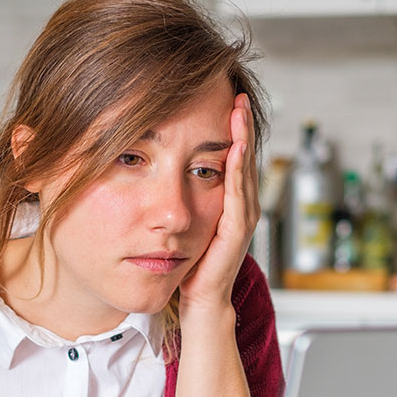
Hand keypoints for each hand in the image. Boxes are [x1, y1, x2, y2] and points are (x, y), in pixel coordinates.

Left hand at [179, 93, 259, 311]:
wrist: (199, 302)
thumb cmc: (189, 265)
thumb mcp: (184, 222)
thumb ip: (180, 198)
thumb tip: (152, 168)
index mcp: (229, 202)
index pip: (232, 157)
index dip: (232, 129)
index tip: (227, 100)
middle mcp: (240, 206)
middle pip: (243, 156)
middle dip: (242, 125)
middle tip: (238, 94)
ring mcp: (241, 218)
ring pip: (244, 169)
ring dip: (243, 138)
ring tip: (240, 110)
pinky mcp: (235, 231)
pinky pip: (237, 194)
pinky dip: (237, 170)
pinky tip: (236, 149)